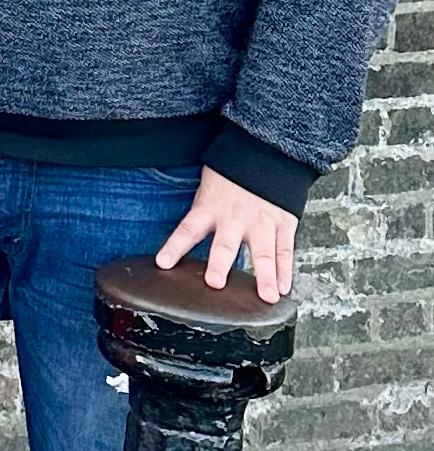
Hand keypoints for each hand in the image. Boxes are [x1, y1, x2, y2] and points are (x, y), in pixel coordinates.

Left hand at [155, 166, 296, 302]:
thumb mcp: (207, 192)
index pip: (188, 229)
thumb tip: (182, 245)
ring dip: (265, 276)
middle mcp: (235, 218)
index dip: (175, 246)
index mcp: (210, 209)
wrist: (265, 154)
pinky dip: (286, 270)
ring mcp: (262, 222)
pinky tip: (283, 288)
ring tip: (266, 297)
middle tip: (215, 283)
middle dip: (219, 264)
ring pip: (263, 252)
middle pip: (226, 244)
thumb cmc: (230, 176)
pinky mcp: (283, 223)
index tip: (163, 263)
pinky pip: (285, 250)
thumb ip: (201, 217)